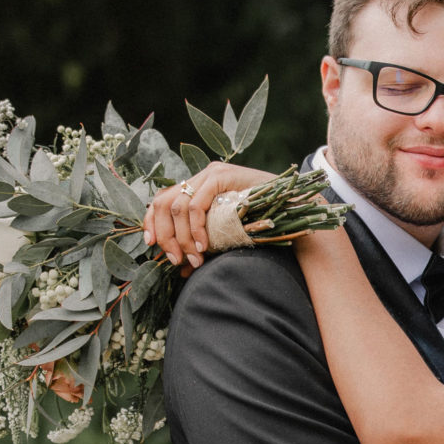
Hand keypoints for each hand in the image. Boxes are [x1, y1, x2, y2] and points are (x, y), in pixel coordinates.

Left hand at [142, 162, 277, 268]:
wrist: (293, 210)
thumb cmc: (262, 223)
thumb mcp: (225, 235)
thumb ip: (203, 247)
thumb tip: (182, 269)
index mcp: (197, 187)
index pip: (162, 200)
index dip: (150, 222)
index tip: (151, 246)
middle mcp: (200, 177)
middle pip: (162, 202)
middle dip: (164, 235)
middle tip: (175, 261)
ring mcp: (210, 173)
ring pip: (176, 207)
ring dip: (182, 238)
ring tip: (195, 259)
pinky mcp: (222, 176)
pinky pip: (196, 205)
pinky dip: (196, 229)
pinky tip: (205, 246)